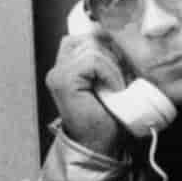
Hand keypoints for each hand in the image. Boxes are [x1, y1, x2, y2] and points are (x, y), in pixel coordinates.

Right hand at [45, 26, 128, 155]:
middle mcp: (59, 67)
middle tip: (122, 79)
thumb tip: (118, 36)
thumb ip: (108, 59)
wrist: (102, 144)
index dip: (108, 44)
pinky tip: (114, 90)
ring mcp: (58, 74)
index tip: (122, 64)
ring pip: (93, 48)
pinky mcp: (63, 81)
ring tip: (118, 87)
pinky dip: (110, 74)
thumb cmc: (109, 117)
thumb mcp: (112, 79)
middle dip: (113, 55)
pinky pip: (93, 61)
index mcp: (69, 65)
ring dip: (113, 68)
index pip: (87, 36)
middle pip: (90, 39)